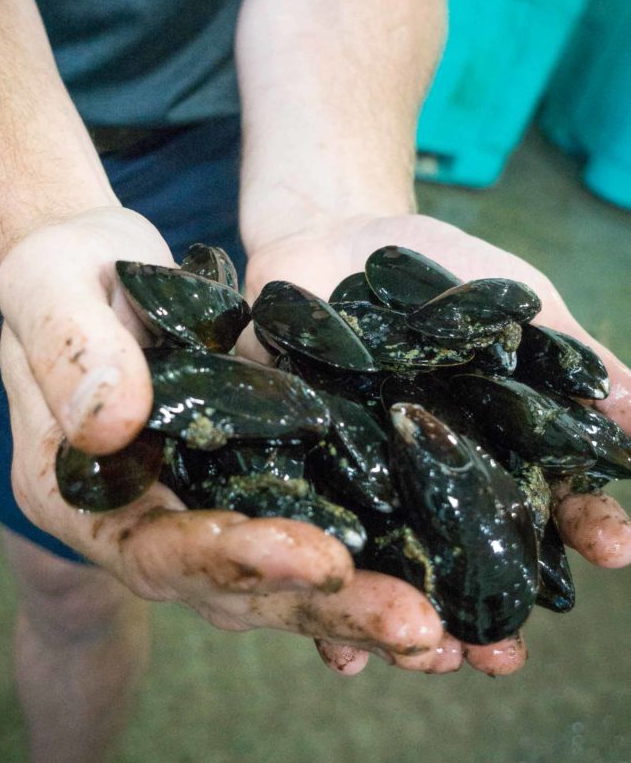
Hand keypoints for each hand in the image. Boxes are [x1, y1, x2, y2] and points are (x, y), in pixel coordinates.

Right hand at [0, 207, 441, 665]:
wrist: (90, 265)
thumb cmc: (61, 271)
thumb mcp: (50, 288)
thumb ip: (73, 352)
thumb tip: (113, 422)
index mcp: (83, 495)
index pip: (158, 549)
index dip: (236, 560)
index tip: (321, 559)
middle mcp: (143, 522)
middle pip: (234, 588)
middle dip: (325, 606)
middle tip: (418, 626)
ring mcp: (197, 509)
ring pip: (279, 579)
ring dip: (358, 606)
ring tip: (442, 632)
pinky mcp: (245, 482)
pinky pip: (304, 531)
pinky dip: (366, 563)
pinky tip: (433, 584)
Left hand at [244, 211, 630, 675]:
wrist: (336, 231)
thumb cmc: (440, 265)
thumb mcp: (513, 297)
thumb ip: (572, 351)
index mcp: (496, 445)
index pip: (552, 497)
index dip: (586, 522)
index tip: (615, 546)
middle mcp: (433, 476)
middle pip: (470, 557)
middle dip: (490, 610)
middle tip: (504, 658)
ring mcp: (364, 477)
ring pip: (389, 561)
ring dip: (405, 615)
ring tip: (423, 659)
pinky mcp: (293, 465)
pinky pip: (301, 527)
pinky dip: (312, 573)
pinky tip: (324, 631)